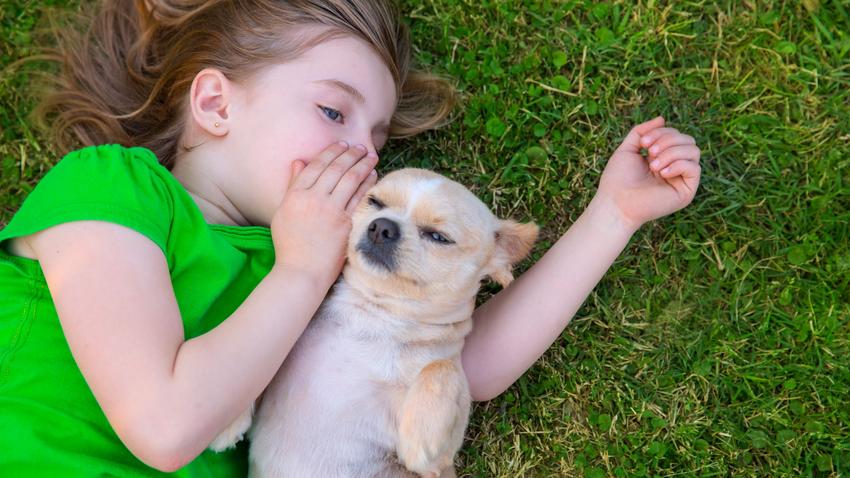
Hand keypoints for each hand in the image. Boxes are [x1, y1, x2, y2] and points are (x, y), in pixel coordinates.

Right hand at [270, 142, 377, 285]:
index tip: (342, 145)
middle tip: (361, 147)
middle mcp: (313, 199)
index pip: (316, 165)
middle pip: (336, 169)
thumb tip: (299, 161)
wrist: (302, 271)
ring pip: (350, 179)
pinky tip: (373, 175)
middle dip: (351, 154)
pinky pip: (359, 197)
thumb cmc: (290, 244)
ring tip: (371, 156)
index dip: (331, 152)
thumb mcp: (283, 211)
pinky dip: (367, 183)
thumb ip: (292, 185)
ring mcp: (331, 210)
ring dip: (362, 164)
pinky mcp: (346, 223)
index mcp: (296, 195)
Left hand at [596, 116, 700, 228]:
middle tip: (650, 153)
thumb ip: (642, 132)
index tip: (643, 143)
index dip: (662, 133)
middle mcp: (674, 168)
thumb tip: (662, 118)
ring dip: (672, 152)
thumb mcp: (628, 149)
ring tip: (653, 165)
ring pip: (693, 151)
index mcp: (663, 158)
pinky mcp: (686, 191)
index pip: (676, 135)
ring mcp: (681, 179)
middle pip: (688, 140)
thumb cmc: (618, 179)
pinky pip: (694, 168)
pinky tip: (661, 173)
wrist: (616, 203)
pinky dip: (678, 165)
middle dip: (668, 140)